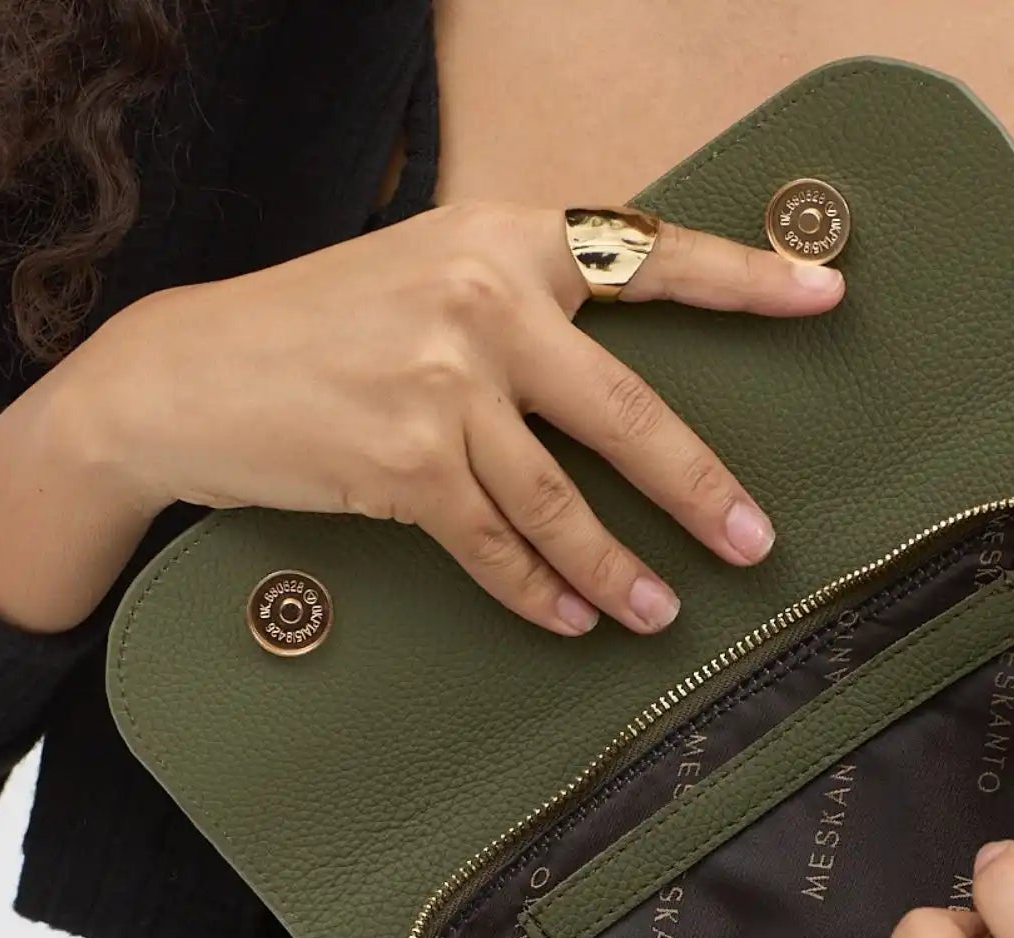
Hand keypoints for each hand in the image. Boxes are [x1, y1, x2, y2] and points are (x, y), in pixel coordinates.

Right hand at [67, 200, 843, 635]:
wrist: (188, 373)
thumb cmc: (321, 328)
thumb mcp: (426, 275)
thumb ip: (520, 306)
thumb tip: (618, 377)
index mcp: (504, 240)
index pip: (645, 256)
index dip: (742, 278)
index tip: (825, 296)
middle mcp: (482, 302)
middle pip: (626, 412)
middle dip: (698, 489)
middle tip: (756, 543)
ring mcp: (440, 384)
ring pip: (562, 500)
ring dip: (618, 569)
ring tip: (663, 616)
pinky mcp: (403, 464)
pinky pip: (495, 546)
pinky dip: (537, 591)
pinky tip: (570, 621)